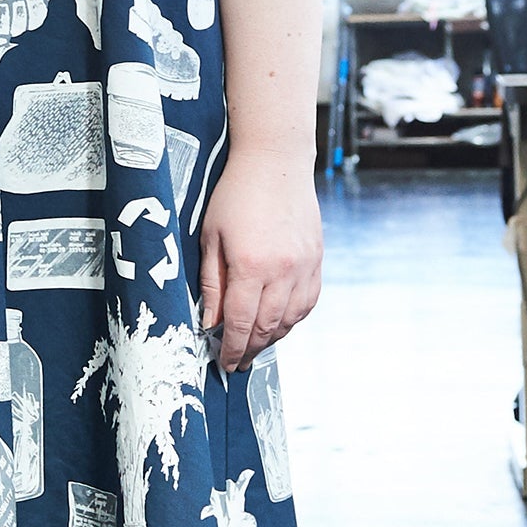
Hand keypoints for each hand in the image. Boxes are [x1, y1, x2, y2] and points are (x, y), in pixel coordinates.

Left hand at [197, 147, 320, 369]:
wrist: (275, 162)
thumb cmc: (235, 195)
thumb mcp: (210, 237)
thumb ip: (212, 283)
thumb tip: (209, 323)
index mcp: (250, 266)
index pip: (239, 323)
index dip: (231, 348)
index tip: (224, 364)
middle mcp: (282, 271)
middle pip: (267, 327)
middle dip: (251, 350)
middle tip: (238, 363)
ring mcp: (304, 266)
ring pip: (291, 319)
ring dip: (273, 338)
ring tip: (256, 346)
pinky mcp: (317, 260)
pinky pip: (308, 302)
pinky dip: (294, 319)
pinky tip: (280, 323)